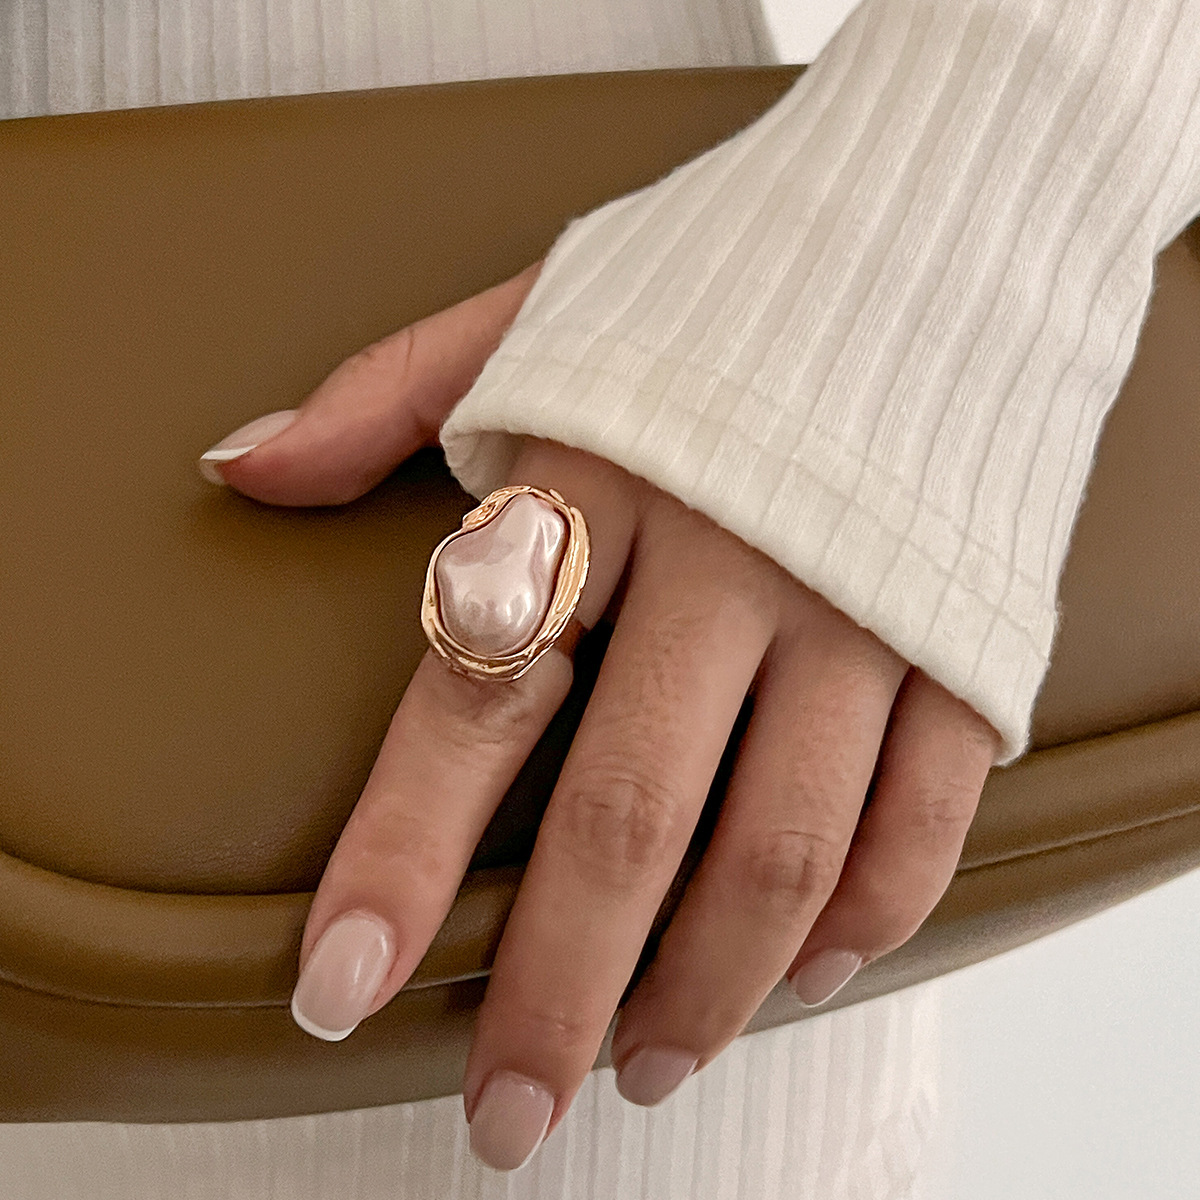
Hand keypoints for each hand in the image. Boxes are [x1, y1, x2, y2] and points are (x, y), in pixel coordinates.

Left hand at [199, 260, 1001, 1170]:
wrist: (933, 235)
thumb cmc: (716, 286)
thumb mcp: (541, 315)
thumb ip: (387, 394)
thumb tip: (244, 465)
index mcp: (603, 477)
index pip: (477, 695)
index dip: (400, 855)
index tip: (340, 988)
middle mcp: (732, 558)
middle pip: (631, 816)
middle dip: (555, 987)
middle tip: (508, 1114)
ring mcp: (859, 606)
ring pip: (781, 849)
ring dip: (706, 988)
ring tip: (646, 1065)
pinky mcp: (962, 636)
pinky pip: (921, 815)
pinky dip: (863, 916)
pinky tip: (803, 973)